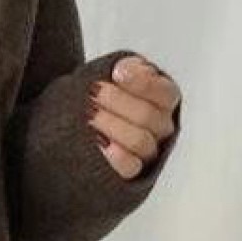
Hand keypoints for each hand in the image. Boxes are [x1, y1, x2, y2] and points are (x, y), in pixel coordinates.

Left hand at [87, 56, 180, 177]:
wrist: (76, 124)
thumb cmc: (98, 97)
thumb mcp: (110, 74)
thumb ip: (124, 69)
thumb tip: (123, 70)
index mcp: (163, 100)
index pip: (165, 93)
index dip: (142, 83)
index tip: (116, 73)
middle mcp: (161, 126)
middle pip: (148, 116)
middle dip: (116, 101)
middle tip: (92, 93)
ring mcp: (149, 150)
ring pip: (140, 141)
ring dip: (111, 124)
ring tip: (89, 115)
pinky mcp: (133, 171)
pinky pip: (131, 168)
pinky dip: (117, 156)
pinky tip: (101, 142)